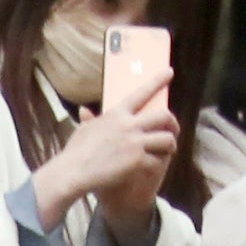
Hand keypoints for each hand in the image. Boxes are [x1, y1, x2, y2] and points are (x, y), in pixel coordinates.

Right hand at [35, 80, 176, 232]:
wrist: (72, 173)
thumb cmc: (75, 153)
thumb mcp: (83, 130)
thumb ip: (90, 120)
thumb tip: (85, 111)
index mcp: (117, 114)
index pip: (141, 93)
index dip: (157, 81)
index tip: (169, 72)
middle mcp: (129, 125)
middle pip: (164, 116)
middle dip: (173, 123)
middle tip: (173, 129)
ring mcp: (135, 142)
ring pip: (167, 139)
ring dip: (170, 145)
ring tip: (168, 150)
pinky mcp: (137, 160)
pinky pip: (157, 160)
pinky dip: (158, 164)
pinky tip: (155, 166)